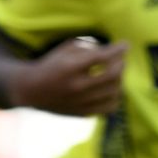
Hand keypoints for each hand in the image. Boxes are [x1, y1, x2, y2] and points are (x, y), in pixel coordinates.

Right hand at [10, 38, 127, 115]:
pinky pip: (110, 107)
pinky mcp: (83, 113)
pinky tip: (110, 89)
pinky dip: (115, 96)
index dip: (118, 50)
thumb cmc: (51, 65)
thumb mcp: (65, 49)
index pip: (102, 57)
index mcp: (71, 68)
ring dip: (119, 80)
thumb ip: (89, 47)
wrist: (31, 90)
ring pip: (114, 92)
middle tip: (120, 60)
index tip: (126, 45)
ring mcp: (81, 102)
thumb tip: (112, 51)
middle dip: (121, 64)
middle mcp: (77, 86)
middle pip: (113, 75)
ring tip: (115, 74)